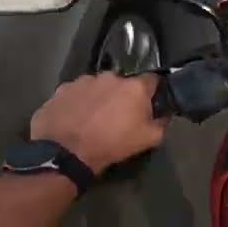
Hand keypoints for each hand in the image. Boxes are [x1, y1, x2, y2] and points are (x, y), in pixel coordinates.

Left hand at [30, 72, 166, 173]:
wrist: (66, 152)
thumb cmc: (111, 144)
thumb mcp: (147, 140)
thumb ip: (162, 123)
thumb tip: (165, 114)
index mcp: (134, 86)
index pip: (152, 80)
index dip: (152, 92)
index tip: (150, 104)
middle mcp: (110, 76)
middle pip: (122, 83)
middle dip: (122, 96)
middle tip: (118, 116)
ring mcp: (84, 80)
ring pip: (98, 86)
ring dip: (99, 98)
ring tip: (93, 119)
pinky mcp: (62, 89)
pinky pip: (76, 93)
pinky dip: (78, 103)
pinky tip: (75, 119)